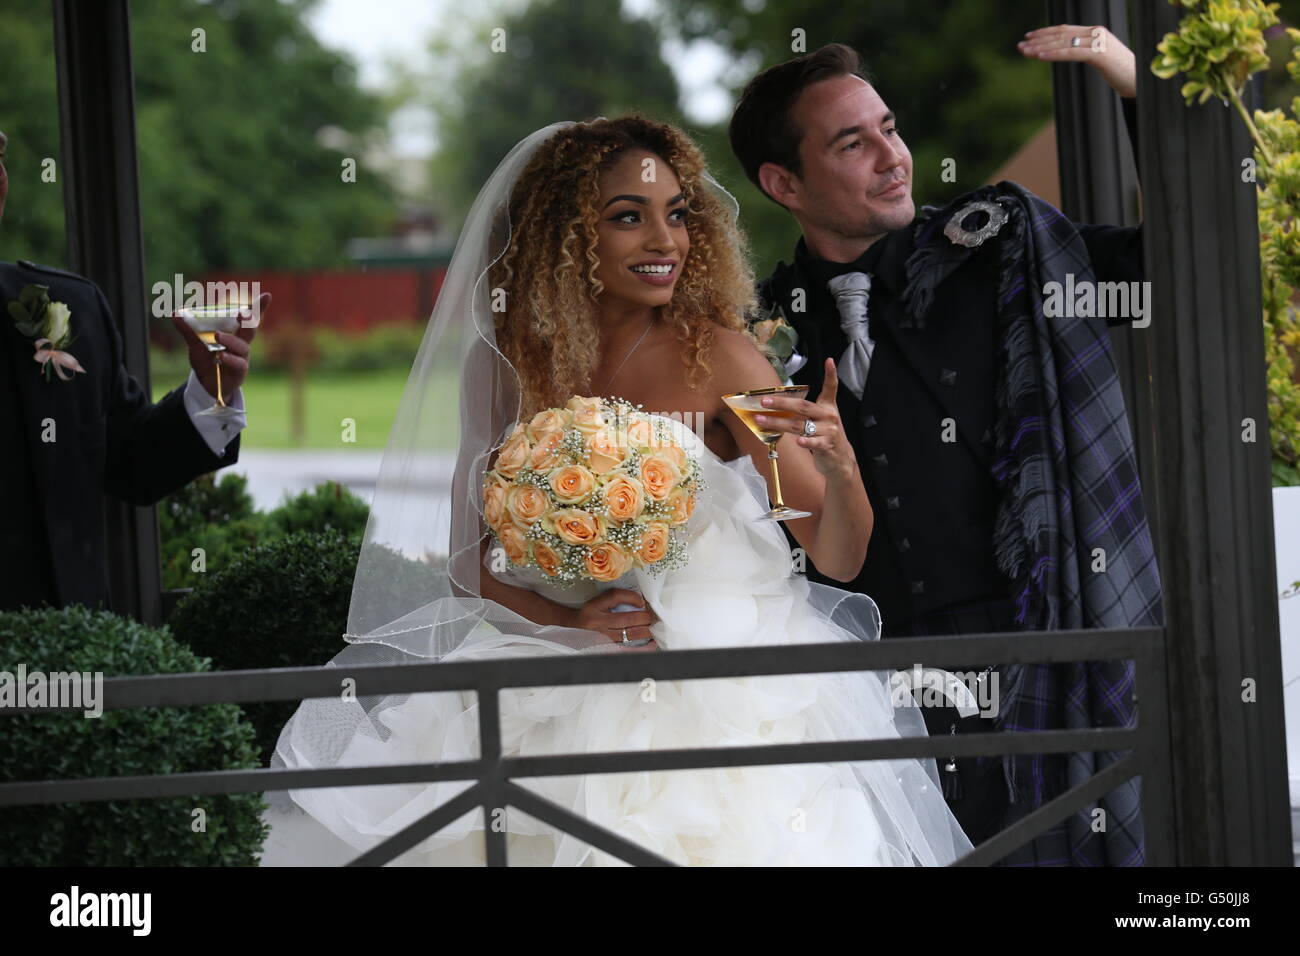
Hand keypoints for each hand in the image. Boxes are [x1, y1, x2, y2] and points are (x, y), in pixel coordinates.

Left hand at [171, 292, 269, 402]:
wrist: (205, 383)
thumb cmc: (206, 360)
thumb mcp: (195, 343)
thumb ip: (187, 329)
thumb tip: (174, 313)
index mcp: (234, 334)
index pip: (248, 319)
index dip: (258, 308)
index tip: (267, 295)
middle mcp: (241, 344)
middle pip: (251, 330)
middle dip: (250, 321)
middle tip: (244, 313)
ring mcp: (242, 358)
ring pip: (242, 347)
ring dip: (230, 340)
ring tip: (217, 336)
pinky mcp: (239, 372)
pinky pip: (238, 364)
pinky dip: (229, 359)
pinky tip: (221, 356)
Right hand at [571, 588, 659, 650]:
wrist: (573, 629)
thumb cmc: (590, 613)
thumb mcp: (598, 601)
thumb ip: (617, 597)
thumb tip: (641, 602)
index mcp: (596, 607)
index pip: (615, 597)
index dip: (632, 598)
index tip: (642, 601)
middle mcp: (598, 623)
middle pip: (627, 619)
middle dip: (645, 617)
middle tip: (652, 617)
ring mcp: (603, 638)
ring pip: (630, 634)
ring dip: (646, 631)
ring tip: (652, 628)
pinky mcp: (607, 650)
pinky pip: (628, 651)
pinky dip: (642, 649)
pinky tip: (652, 644)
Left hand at [753, 357, 856, 481]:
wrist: (840, 459)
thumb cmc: (826, 435)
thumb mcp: (821, 419)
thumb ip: (805, 411)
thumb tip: (778, 404)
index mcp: (827, 407)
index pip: (831, 388)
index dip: (831, 374)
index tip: (829, 361)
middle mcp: (829, 416)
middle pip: (803, 407)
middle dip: (782, 404)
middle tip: (764, 402)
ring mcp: (829, 431)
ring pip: (800, 426)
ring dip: (778, 423)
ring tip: (761, 421)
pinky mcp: (827, 446)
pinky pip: (813, 442)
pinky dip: (805, 442)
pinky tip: (797, 441)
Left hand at [1018, 25, 1135, 98]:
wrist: (1140, 80)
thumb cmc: (1120, 72)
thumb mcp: (1100, 59)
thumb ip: (1086, 52)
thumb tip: (1070, 52)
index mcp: (1095, 32)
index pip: (1065, 30)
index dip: (1045, 32)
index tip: (1028, 37)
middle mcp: (1096, 33)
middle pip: (1061, 35)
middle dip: (1038, 40)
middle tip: (1020, 46)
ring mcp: (1099, 42)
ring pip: (1063, 43)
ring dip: (1041, 47)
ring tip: (1024, 52)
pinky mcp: (1099, 54)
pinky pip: (1072, 53)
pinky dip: (1054, 54)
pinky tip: (1040, 56)